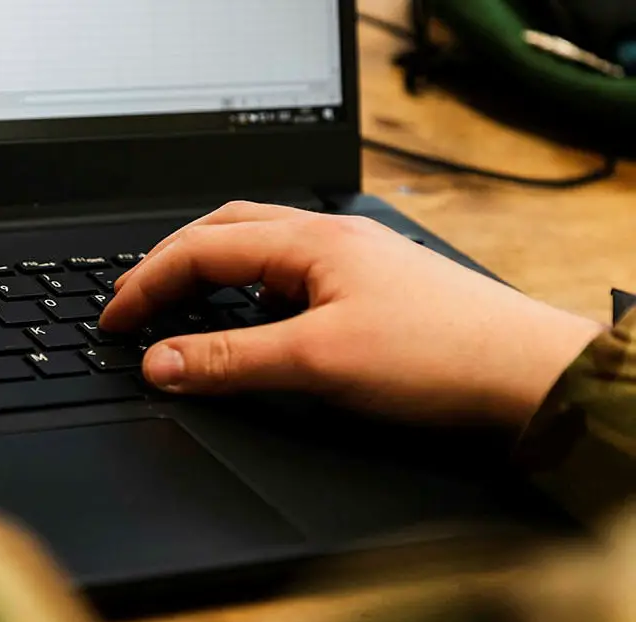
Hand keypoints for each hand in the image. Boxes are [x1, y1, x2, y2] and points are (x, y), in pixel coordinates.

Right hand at [100, 202, 604, 427]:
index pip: (201, 248)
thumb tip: (158, 363)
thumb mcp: (317, 362)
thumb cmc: (438, 357)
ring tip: (178, 303)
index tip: (112, 318)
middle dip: (170, 261)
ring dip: (209, 269)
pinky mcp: (370, 286)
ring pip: (258, 247)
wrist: (526, 375)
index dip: (146, 283)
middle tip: (134, 299)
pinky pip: (289, 272)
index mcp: (310, 241)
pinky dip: (249, 289)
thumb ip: (230, 361)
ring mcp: (353, 259)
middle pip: (225, 229)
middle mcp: (329, 239)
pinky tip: (250, 318)